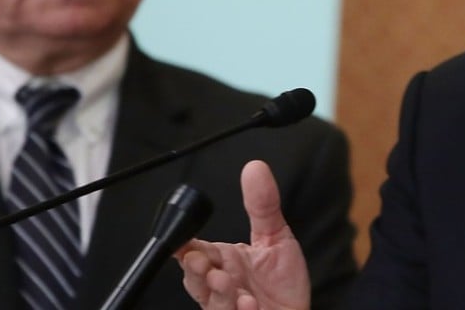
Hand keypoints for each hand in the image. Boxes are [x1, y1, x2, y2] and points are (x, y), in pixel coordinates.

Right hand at [176, 160, 310, 309]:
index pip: (196, 251)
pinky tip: (249, 304)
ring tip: (226, 281)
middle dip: (197, 270)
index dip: (185, 247)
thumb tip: (255, 168)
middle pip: (196, 278)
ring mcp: (228, 307)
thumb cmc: (282, 283)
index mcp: (225, 260)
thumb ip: (263, 205)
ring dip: (217, 291)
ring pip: (211, 301)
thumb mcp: (276, 237)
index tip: (181, 242)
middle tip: (204, 262)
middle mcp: (222, 284)